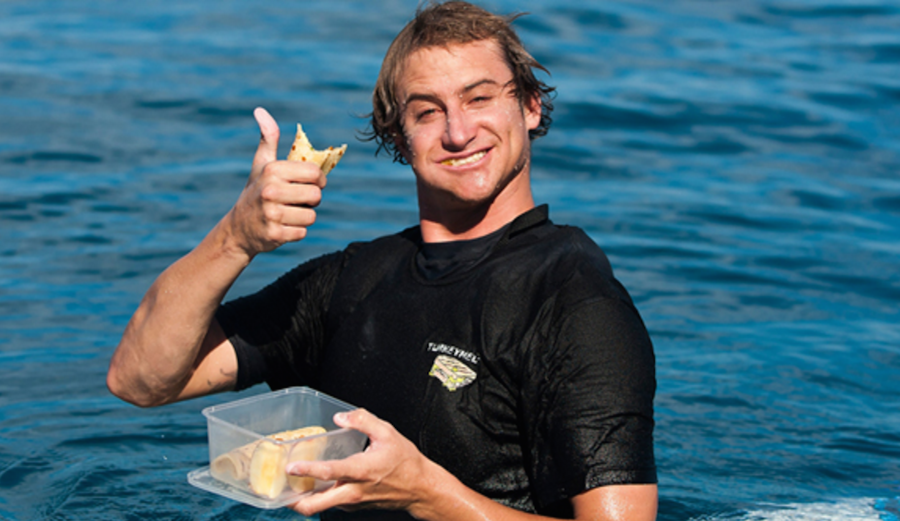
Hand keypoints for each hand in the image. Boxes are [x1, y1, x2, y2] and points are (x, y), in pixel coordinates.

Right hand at [224, 107, 326, 256]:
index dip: (319, 180)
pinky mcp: (274, 234)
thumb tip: (260, 110)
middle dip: (311, 200)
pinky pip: (302, 233)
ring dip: (303, 217)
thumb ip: (268, 138)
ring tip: (287, 214)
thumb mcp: (261, 164)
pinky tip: (281, 227)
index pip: (314, 173)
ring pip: (311, 216)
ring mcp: (271, 214)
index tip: (313, 183)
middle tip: (296, 200)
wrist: (238, 229)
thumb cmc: (255, 191)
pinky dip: (295, 232)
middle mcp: (271, 191)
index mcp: (272, 170)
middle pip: (316, 196)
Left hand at [286, 409, 436, 516]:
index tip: (290, 466)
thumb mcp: (388, 433)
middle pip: (315, 505)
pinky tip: (317, 484)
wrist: (420, 488)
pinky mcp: (354, 506)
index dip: (307, 470)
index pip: (329, 472)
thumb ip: (363, 420)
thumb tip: (340, 416)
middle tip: (279, 488)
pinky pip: (331, 504)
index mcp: (361, 470)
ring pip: (320, 507)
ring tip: (291, 485)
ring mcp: (353, 501)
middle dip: (293, 501)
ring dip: (303, 499)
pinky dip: (320, 496)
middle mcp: (353, 490)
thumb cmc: (406, 462)